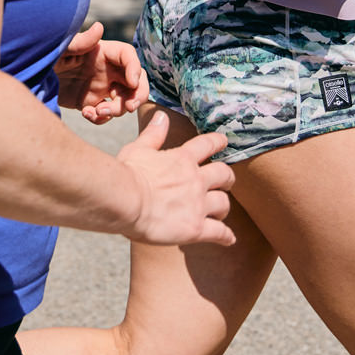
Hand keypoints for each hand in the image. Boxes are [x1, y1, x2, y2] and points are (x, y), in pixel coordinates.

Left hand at [55, 21, 147, 122]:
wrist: (31, 77)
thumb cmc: (45, 55)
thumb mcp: (61, 48)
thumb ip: (80, 41)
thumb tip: (100, 27)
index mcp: (101, 52)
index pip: (128, 56)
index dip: (134, 68)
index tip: (131, 82)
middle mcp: (106, 69)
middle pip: (135, 80)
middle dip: (138, 94)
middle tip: (130, 107)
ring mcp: (100, 87)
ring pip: (123, 100)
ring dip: (115, 110)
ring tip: (96, 111)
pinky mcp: (91, 102)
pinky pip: (105, 113)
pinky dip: (101, 118)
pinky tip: (86, 114)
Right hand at [119, 108, 233, 245]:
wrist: (126, 201)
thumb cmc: (127, 174)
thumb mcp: (138, 149)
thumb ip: (153, 134)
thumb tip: (161, 116)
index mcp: (182, 159)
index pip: (206, 145)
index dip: (217, 142)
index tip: (223, 141)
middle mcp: (196, 180)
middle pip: (224, 175)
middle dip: (228, 177)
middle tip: (227, 181)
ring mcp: (198, 205)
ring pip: (223, 204)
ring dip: (223, 207)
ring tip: (221, 211)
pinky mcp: (196, 228)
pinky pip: (219, 232)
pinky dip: (225, 236)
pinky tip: (228, 239)